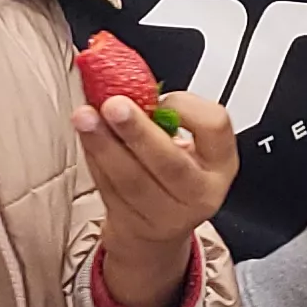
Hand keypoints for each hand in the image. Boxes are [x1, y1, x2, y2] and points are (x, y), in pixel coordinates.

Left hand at [80, 89, 236, 306]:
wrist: (160, 224)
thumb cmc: (176, 171)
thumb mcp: (191, 141)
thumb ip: (170, 115)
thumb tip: (129, 81)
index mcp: (220, 163)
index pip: (215, 127)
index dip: (187, 108)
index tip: (161, 98)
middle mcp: (198, 191)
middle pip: (169, 162)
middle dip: (137, 131)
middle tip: (113, 105)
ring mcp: (165, 213)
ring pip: (131, 179)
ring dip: (104, 144)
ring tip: (86, 118)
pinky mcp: (133, 222)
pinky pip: (109, 188)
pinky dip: (94, 159)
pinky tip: (87, 139)